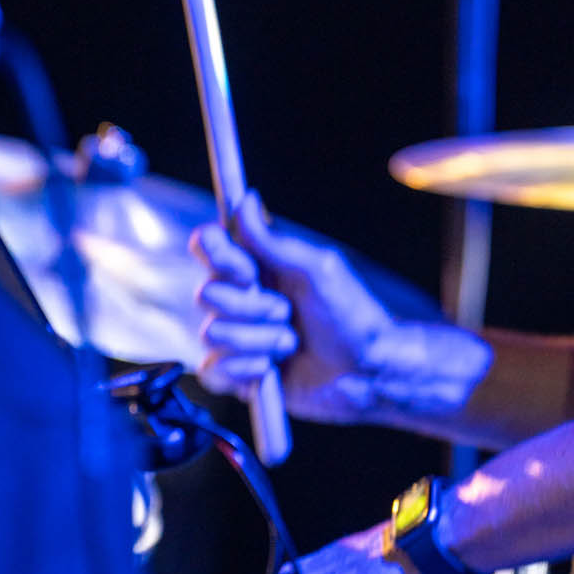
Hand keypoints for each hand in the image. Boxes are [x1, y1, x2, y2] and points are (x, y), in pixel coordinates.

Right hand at [190, 194, 489, 425]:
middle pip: (206, 294)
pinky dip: (248, 369)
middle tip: (288, 313)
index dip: (218, 257)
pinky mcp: (237, 374)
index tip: (249, 271)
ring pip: (212, 334)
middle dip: (252, 308)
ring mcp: (237, 337)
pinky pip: (213, 371)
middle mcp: (241, 299)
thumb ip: (274, 242)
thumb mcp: (318, 270)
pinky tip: (274, 369)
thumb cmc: (352, 316)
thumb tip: (247, 200)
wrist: (368, 372)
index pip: (207, 246)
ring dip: (261, 341)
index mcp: (257, 267)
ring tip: (292, 343)